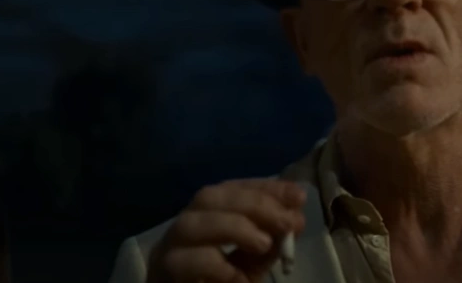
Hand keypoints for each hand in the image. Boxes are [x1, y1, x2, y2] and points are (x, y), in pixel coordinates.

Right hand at [147, 178, 307, 282]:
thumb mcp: (253, 262)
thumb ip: (271, 241)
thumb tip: (295, 218)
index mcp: (205, 215)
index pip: (232, 188)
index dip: (265, 187)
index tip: (297, 195)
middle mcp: (183, 225)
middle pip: (208, 197)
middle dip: (252, 204)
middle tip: (286, 221)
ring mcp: (167, 249)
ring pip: (190, 224)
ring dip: (233, 227)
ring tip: (263, 243)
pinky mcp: (163, 273)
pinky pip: (182, 261)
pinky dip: (215, 264)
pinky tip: (237, 276)